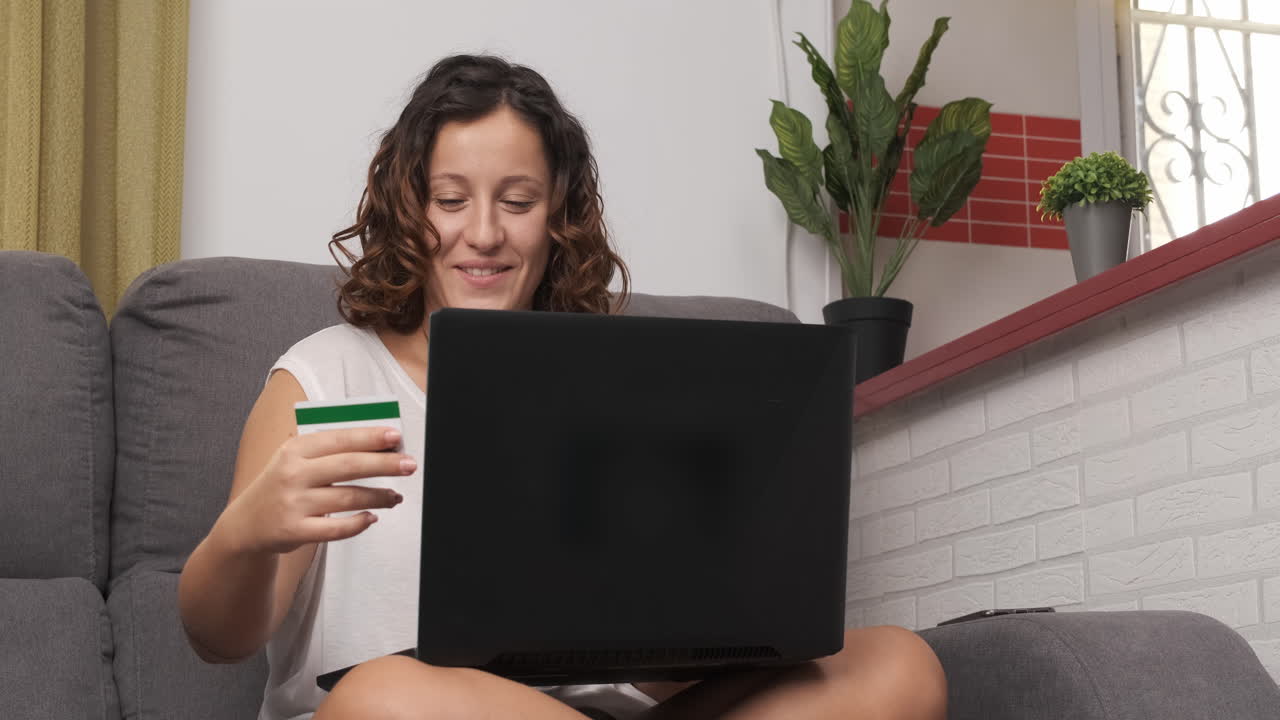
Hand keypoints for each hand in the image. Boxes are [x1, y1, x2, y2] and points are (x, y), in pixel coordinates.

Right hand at [220, 427, 414, 554]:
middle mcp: (293, 474)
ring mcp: (294, 503)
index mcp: (295, 449)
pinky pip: (337, 529)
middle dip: (385, 464)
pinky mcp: (295, 531)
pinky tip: (371, 518)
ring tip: (394, 496)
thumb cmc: (281, 486)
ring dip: (379, 496)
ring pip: (348, 498)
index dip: (370, 437)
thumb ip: (329, 450)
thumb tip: (378, 445)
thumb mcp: (294, 459)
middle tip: (409, 464)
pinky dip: (359, 523)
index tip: (396, 437)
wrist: (245, 524)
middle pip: (349, 466)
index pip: (340, 439)